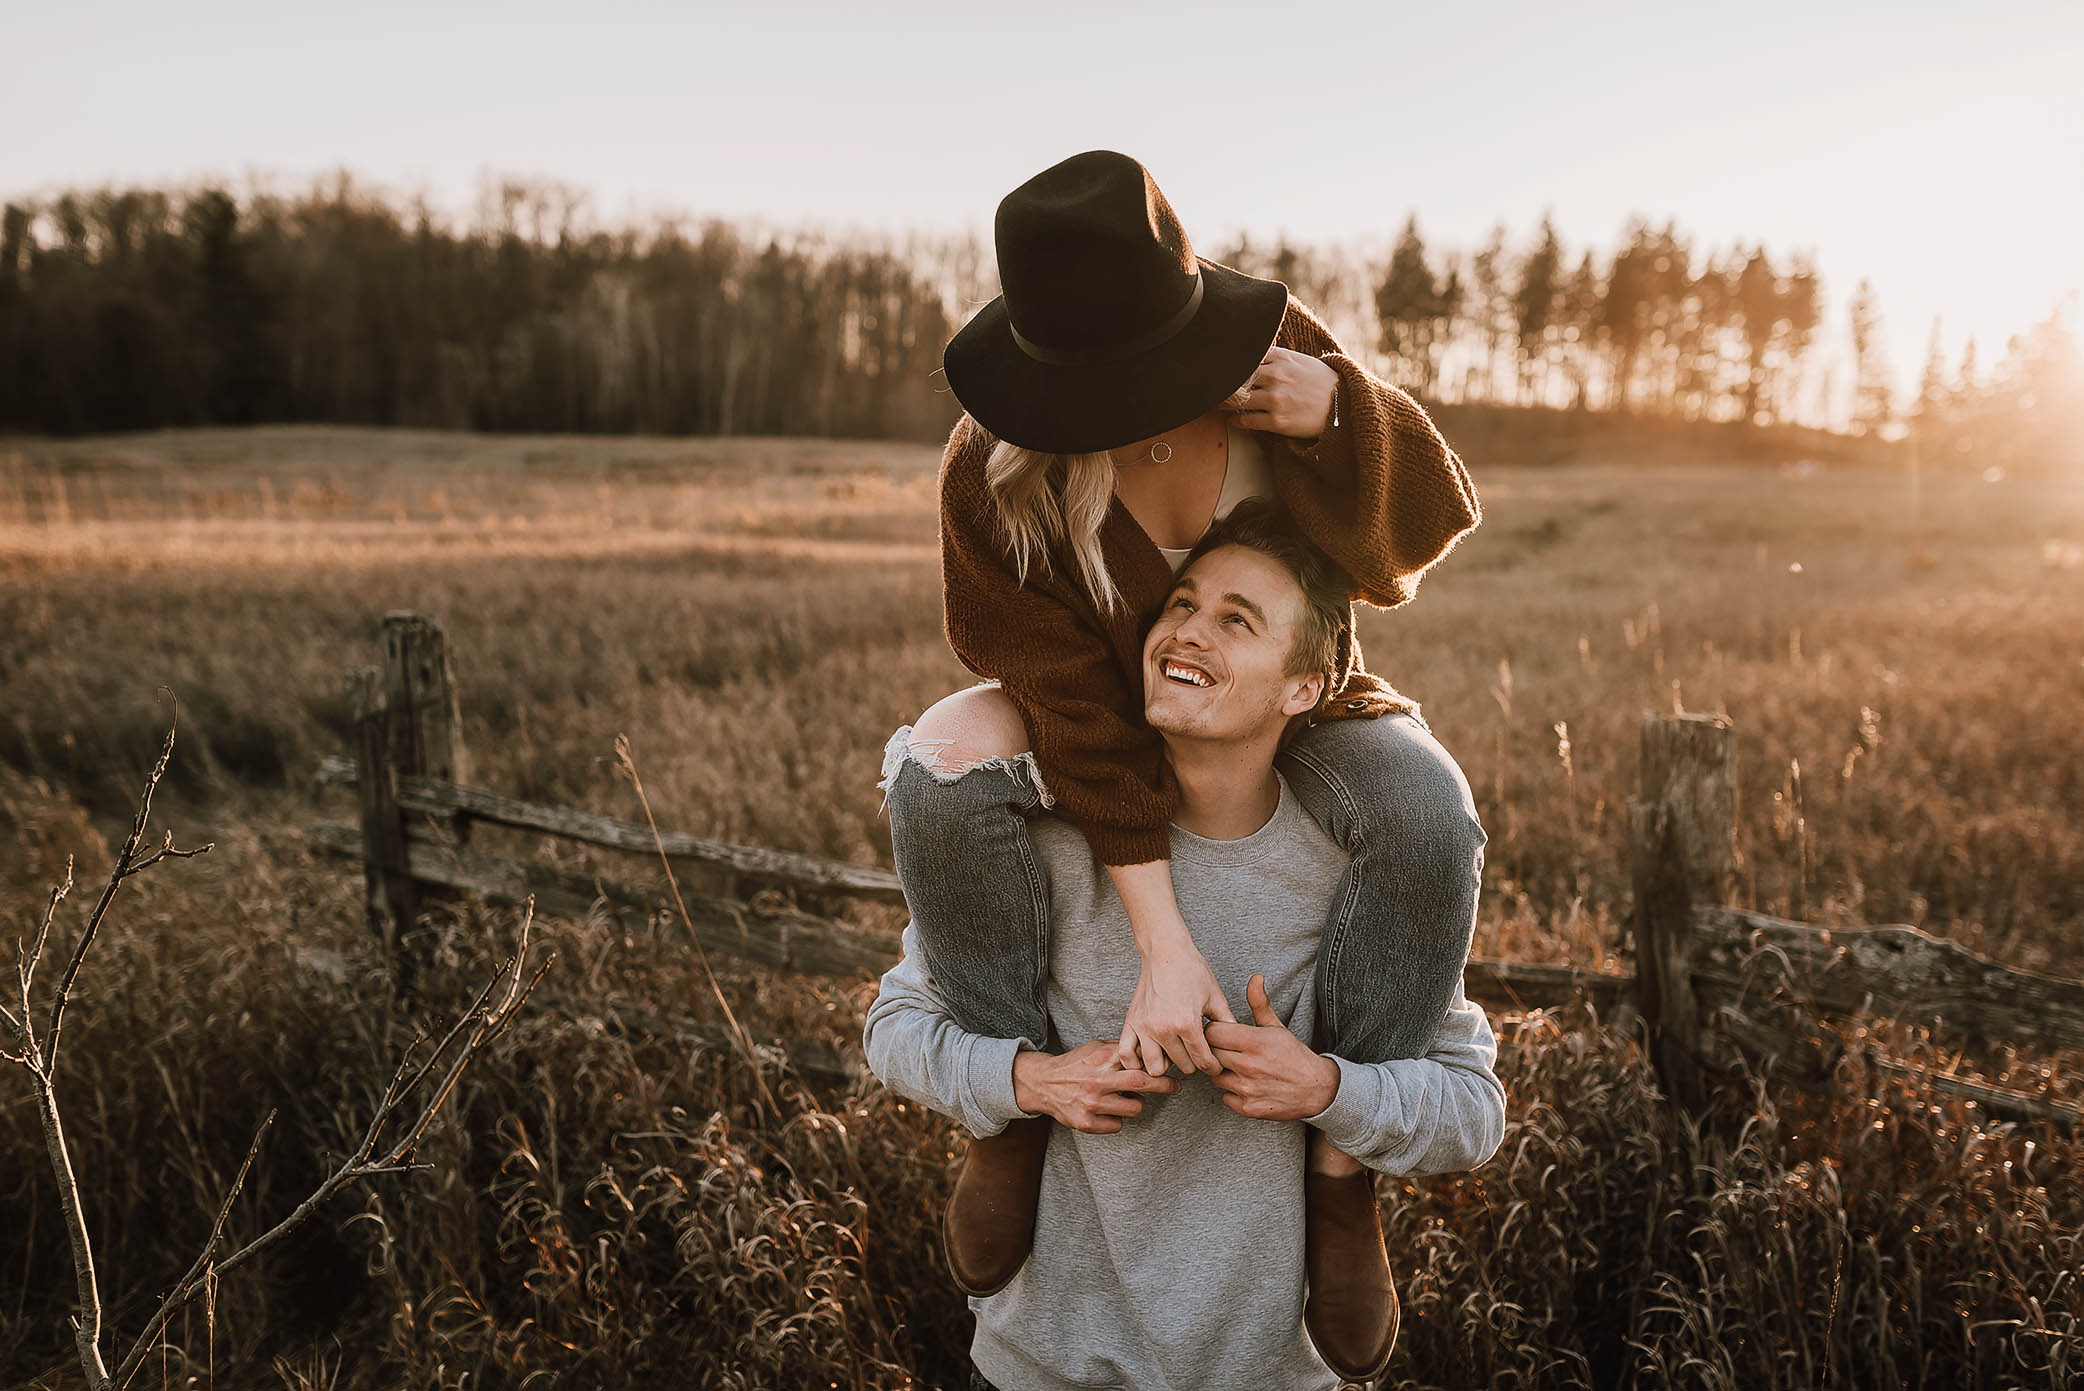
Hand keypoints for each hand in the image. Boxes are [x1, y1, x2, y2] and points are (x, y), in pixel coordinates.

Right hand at [1013, 1041, 1179, 1133]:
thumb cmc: (1075, 1064)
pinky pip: (1118, 1125)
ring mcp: (1093, 1103)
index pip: (1139, 1059)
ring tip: (1124, 1098)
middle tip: (1176, 1086)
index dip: (1158, 1063)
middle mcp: (1098, 1080)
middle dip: (1164, 1085)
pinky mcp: (1087, 1123)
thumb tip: (1150, 1052)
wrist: (1043, 1083)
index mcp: (1101, 1058)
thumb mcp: (1095, 1048)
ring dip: (1135, 1104)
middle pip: (1143, 1082)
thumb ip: (1119, 1051)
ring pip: (1135, 1108)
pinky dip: (1117, 1119)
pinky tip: (1107, 1110)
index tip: (1171, 1066)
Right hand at [1118, 933, 1234, 1076]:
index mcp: (1187, 1023)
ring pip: (1155, 1068)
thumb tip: (1237, 1041)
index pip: (1202, 1061)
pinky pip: (1126, 1055)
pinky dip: (1136, 1061)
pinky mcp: (1131, 1022)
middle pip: (1182, 1066)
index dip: (1212, 1066)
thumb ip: (1227, 1022)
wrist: (1166, 951)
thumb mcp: (1215, 996)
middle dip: (1193, 1063)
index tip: (1214, 1064)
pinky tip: (1149, 1054)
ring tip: (1174, 1053)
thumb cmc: (1191, 970)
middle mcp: (1164, 1029)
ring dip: (1167, 1064)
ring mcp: (1145, 1027)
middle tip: (1196, 1054)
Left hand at [1207, 973, 1341, 1120]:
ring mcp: (1248, 1089)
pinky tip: (1244, 1085)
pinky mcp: (1248, 1108)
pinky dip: (1231, 1093)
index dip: (1215, 1031)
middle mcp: (1249, 1066)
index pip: (1212, 1032)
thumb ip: (1260, 1003)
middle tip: (1229, 1051)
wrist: (1317, 1089)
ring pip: (1215, 1077)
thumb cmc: (1293, 1056)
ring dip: (1222, 1072)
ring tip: (1237, 1067)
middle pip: (1211, 1054)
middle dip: (1217, 1051)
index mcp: (1255, 1042)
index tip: (1222, 1034)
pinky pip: (1224, 1097)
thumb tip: (1255, 977)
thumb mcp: (1277, 1027)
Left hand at [1225, 347, 1338, 439]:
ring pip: (1238, 399)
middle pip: (1237, 378)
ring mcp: (1275, 398)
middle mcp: (1276, 376)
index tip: (1218, 367)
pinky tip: (1232, 420)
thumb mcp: (1300, 361)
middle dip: (1224, 383)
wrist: (1343, 405)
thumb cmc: (1321, 382)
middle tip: (1212, 387)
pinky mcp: (1277, 420)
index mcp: (1281, 357)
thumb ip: (1276, 356)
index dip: (1230, 363)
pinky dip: (1235, 420)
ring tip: (1220, 405)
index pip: (1245, 356)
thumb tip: (1252, 353)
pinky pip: (1246, 420)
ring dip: (1226, 403)